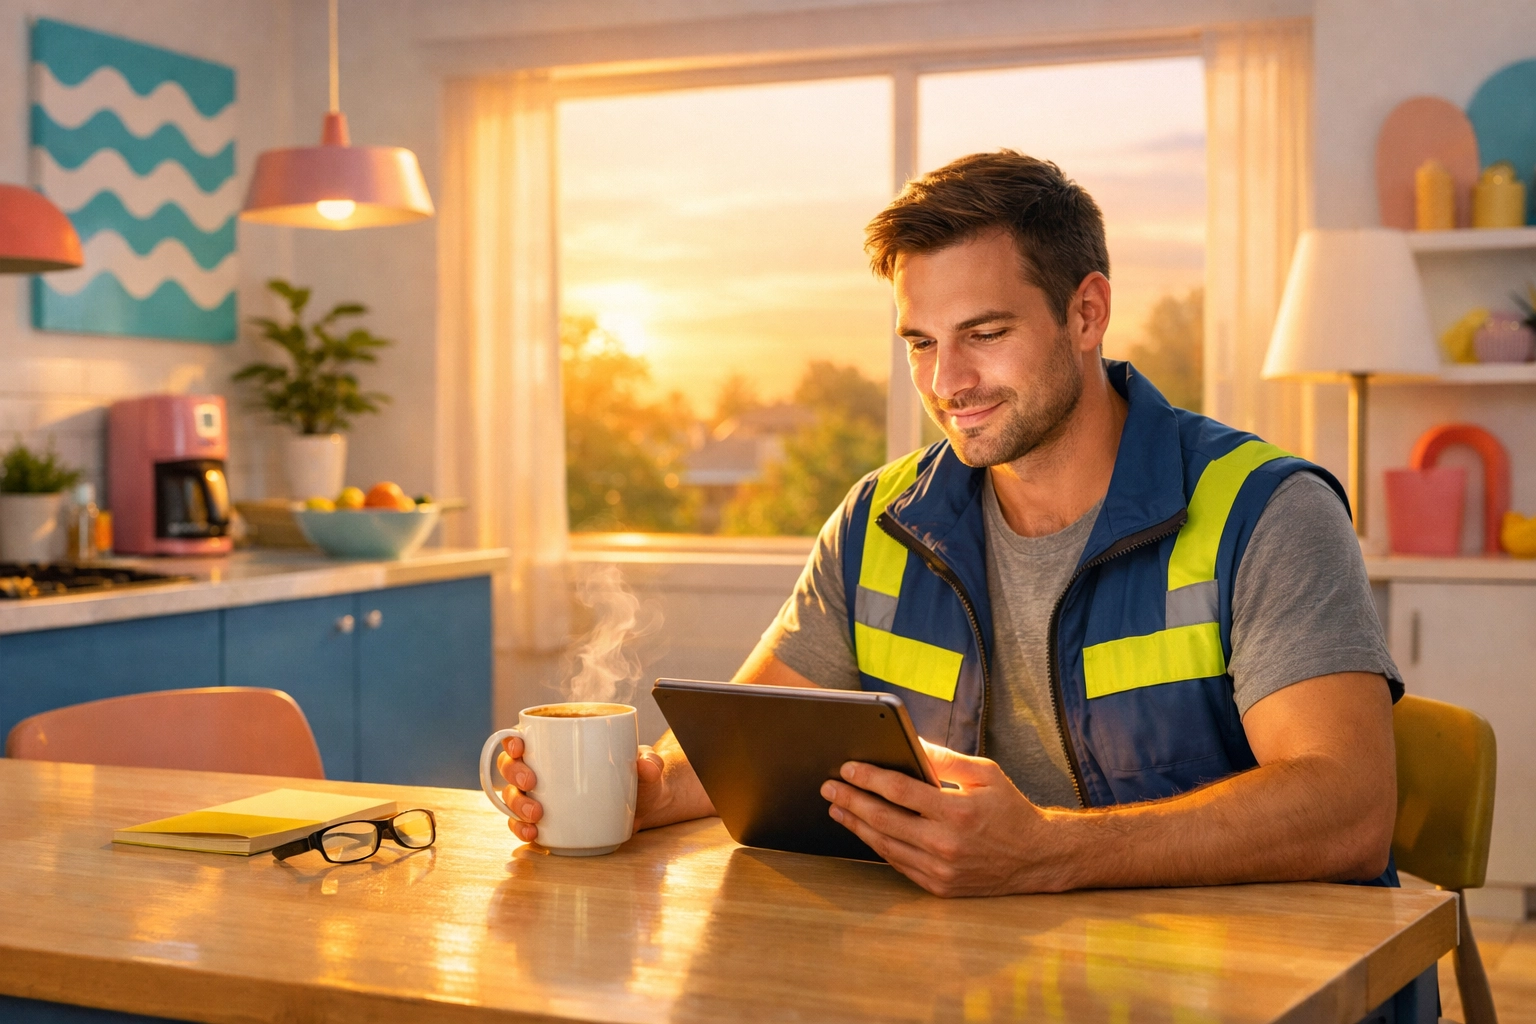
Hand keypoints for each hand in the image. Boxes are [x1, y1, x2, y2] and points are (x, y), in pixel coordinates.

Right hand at [496, 735, 673, 843]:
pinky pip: (523, 825)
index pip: (525, 736)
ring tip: (536, 815)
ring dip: (516, 804)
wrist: (645, 807)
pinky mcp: (547, 822)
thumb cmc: (639, 776)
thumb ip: (651, 763)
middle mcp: (544, 768)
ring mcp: (542, 796)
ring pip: (512, 796)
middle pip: (510, 766)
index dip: (513, 739)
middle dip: (513, 773)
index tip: (520, 746)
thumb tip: (645, 766)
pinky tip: (533, 834)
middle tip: (531, 783)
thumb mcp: (649, 767)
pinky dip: (522, 829)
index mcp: (560, 745)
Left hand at [820, 739, 1069, 896]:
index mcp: (956, 811)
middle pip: (883, 819)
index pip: (899, 791)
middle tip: (829, 787)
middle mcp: (946, 844)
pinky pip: (899, 864)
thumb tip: (910, 743)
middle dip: (851, 801)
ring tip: (837, 808)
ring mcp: (941, 869)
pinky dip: (878, 846)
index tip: (847, 768)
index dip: (869, 778)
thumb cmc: (1010, 809)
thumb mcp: (985, 773)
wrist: (1037, 857)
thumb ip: (945, 759)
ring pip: (885, 845)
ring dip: (857, 825)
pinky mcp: (940, 887)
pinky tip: (864, 831)